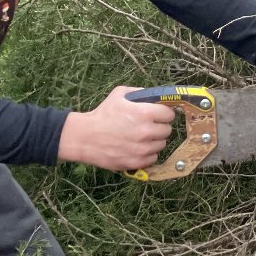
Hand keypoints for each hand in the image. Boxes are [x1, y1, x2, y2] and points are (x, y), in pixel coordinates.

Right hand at [57, 86, 175, 170]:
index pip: (169, 114)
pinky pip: (153, 158)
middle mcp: (146, 132)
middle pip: (167, 130)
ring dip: (155, 140)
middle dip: (160, 126)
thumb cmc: (102, 114)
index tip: (160, 114)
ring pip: (161, 145)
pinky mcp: (136, 162)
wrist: (85, 137)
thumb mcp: (119, 94)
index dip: (165, 113)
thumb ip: (139, 92)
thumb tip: (154, 96)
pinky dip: (148, 153)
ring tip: (142, 137)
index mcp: (144, 113)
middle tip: (150, 126)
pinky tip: (138, 148)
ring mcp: (142, 149)